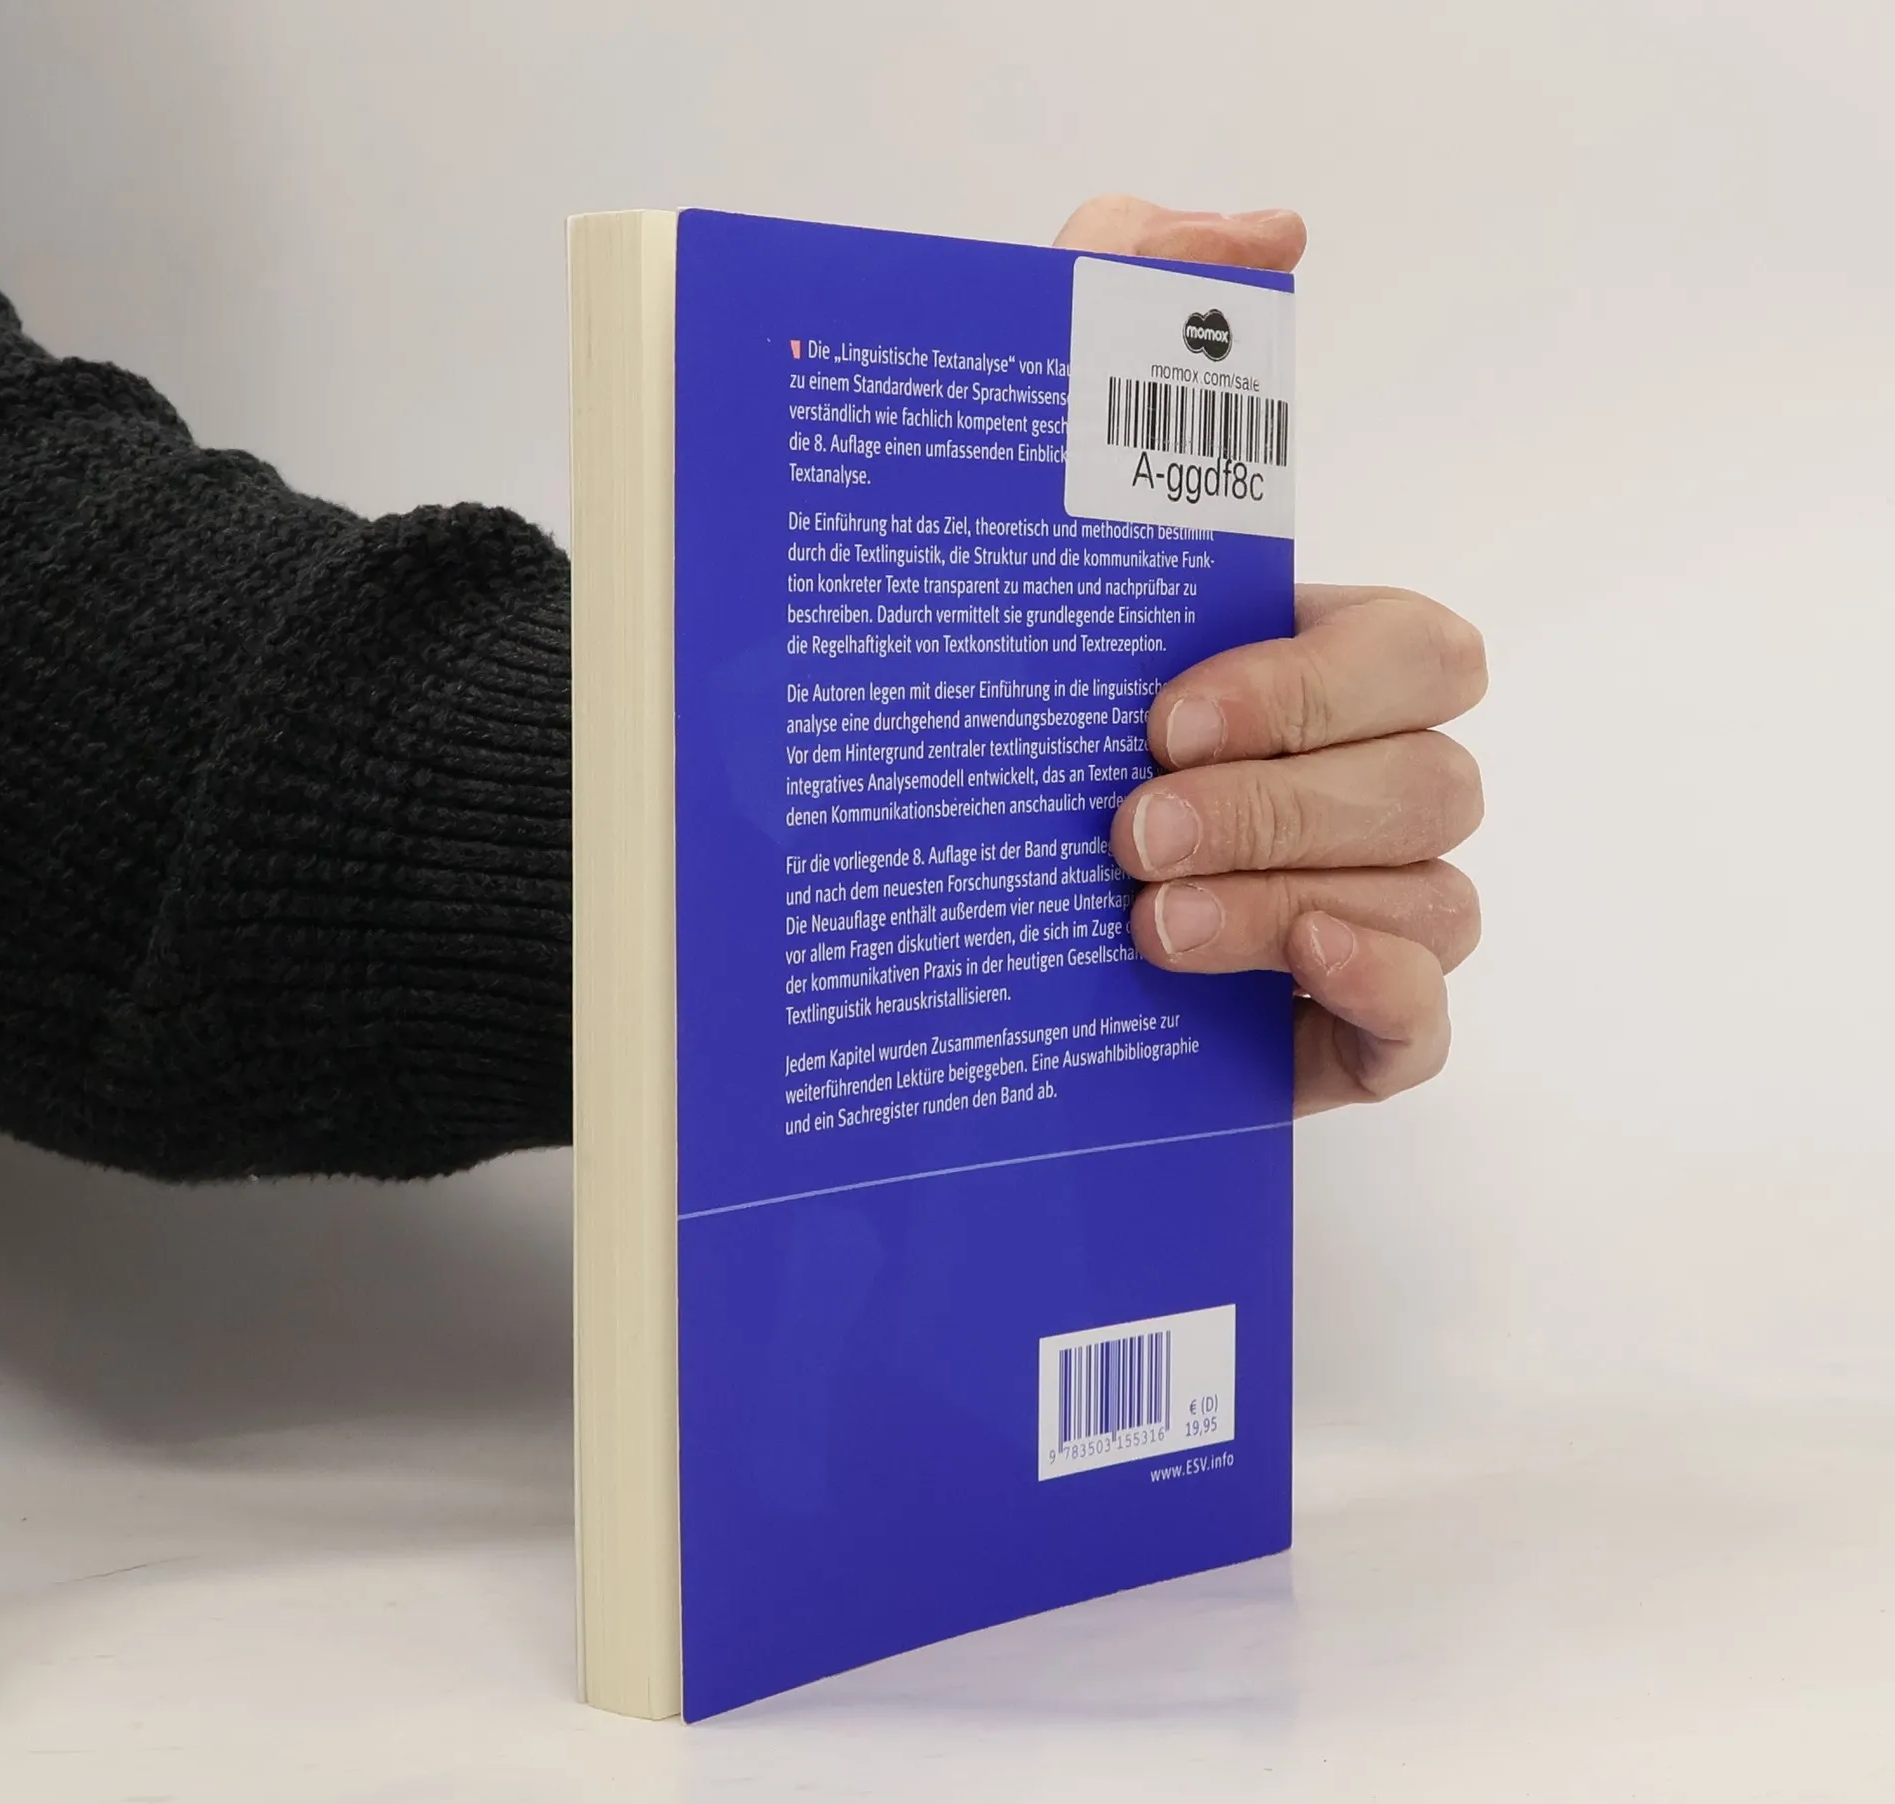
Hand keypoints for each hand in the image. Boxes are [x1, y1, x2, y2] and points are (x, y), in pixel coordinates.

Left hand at [1054, 198, 1484, 1115]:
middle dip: (1285, 802)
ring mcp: (1365, 910)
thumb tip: (1266, 233)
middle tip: (1129, 826)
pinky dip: (1385, 988)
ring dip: (1294, 894)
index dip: (1317, 680)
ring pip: (1436, 895)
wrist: (907, 898)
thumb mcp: (1028, 491)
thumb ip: (1125, 306)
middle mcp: (1360, 785)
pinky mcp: (1339, 1030)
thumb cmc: (992, 700)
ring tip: (1143, 921)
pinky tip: (1297, 963)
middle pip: (1431, 778)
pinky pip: (1429, 1021)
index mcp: (1313, 670)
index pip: (1415, 649)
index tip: (1162, 711)